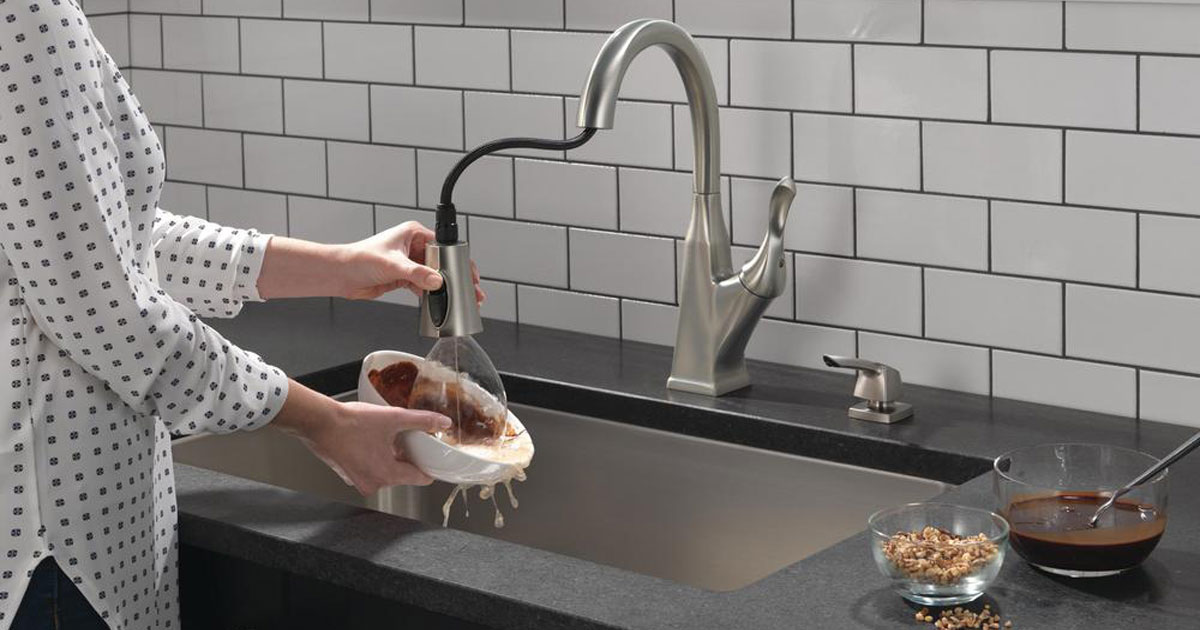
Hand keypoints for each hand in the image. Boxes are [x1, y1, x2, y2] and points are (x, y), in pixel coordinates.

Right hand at [273, 380, 450, 493]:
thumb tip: (442, 423)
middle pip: (402, 474)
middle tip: (406, 439)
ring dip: (389, 457)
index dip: (429, 466)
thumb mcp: (393, 418)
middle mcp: (373, 484)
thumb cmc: (350, 422)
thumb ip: (421, 421)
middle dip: (406, 458)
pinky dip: (373, 458)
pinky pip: (369, 469)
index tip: (433, 458)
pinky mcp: (348, 475)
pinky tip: (370, 441)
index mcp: (387, 475)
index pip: (420, 479)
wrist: (319, 421)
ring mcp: (358, 481)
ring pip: (385, 471)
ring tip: (385, 437)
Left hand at [340, 222, 485, 301]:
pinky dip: (431, 295)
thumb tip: (437, 282)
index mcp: (413, 234)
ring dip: (444, 288)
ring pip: (434, 276)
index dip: (458, 261)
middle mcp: (413, 247)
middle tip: (470, 291)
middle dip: (455, 278)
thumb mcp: (393, 264)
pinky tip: (439, 303)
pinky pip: (423, 286)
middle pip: (442, 263)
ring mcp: (409, 263)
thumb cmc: (359, 259)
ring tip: (458, 300)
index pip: (444, 247)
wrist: (340, 275)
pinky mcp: (404, 277)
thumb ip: (417, 274)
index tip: (468, 275)